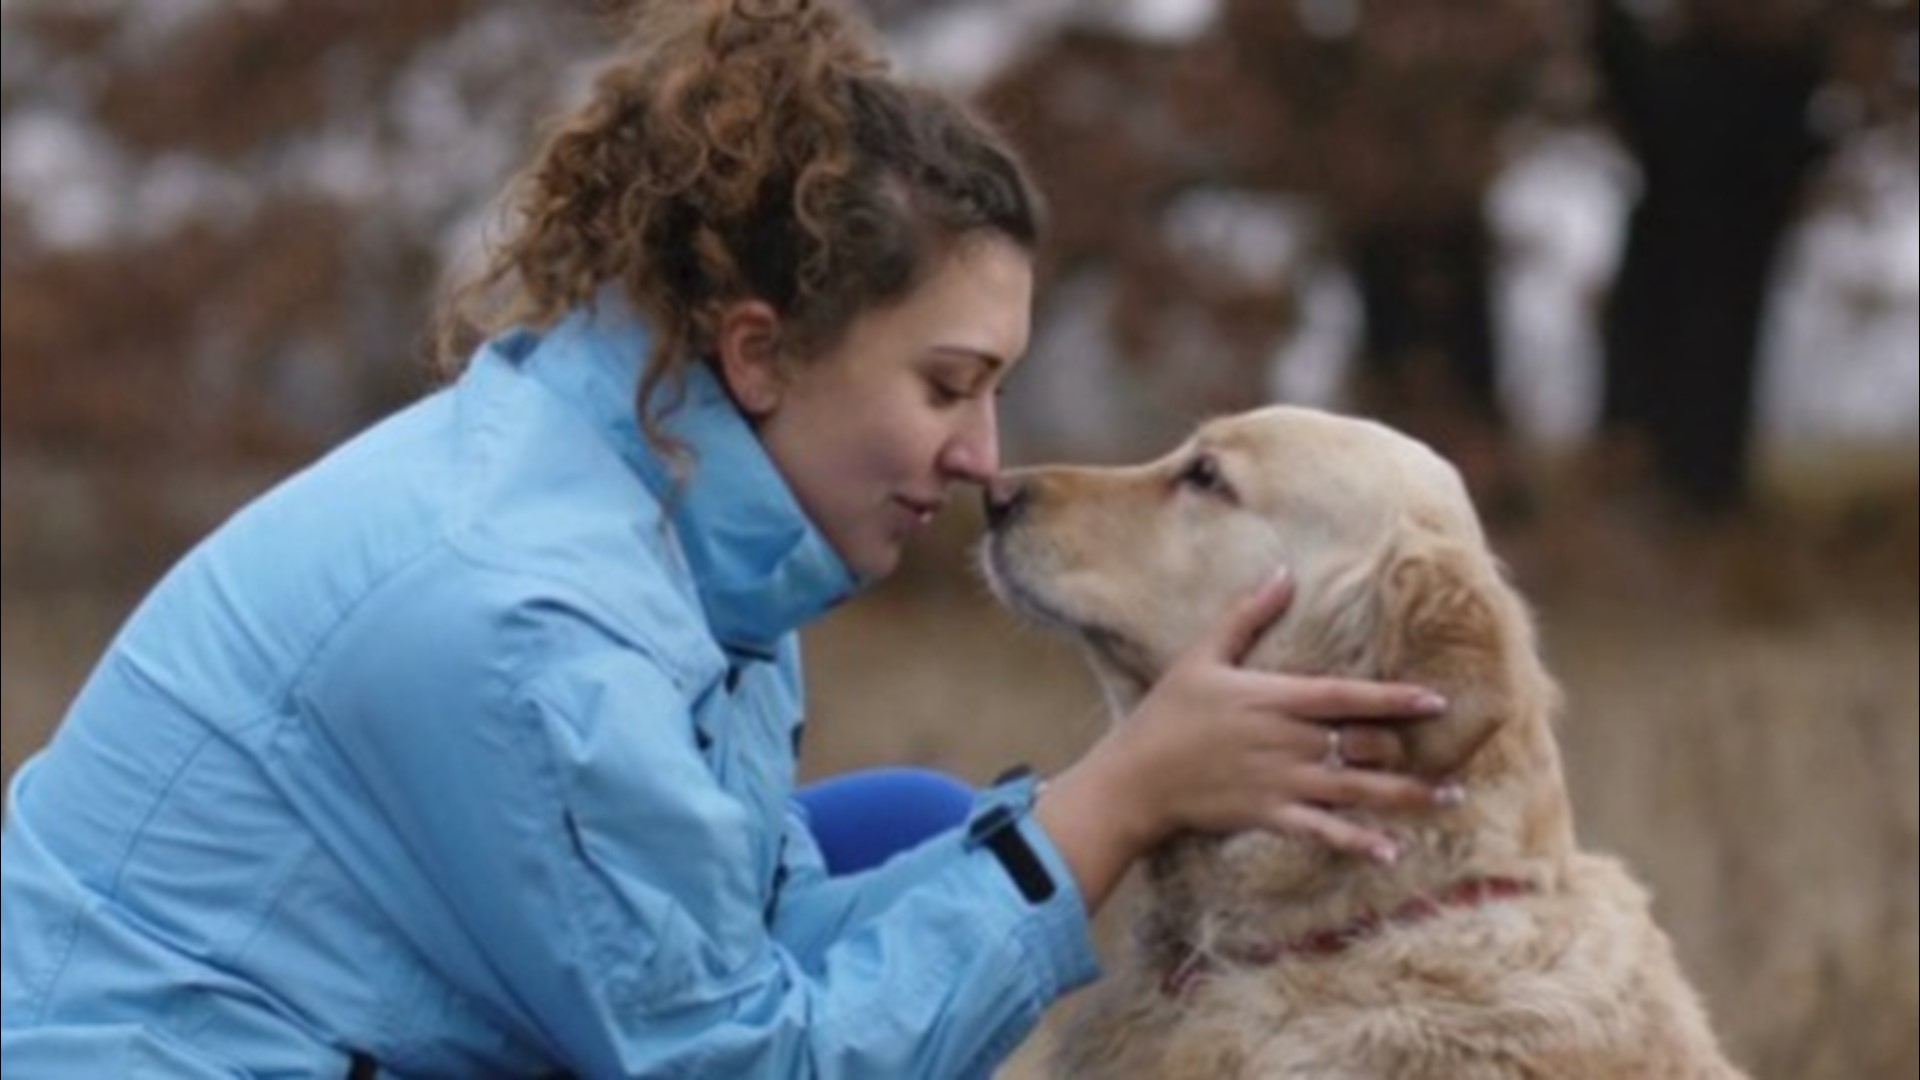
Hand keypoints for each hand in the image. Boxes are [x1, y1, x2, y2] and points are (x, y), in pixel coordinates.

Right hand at [1033, 567, 1454, 911]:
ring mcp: (1280, 782)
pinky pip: (1323, 832)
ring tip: (1449, 798)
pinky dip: (1358, 843)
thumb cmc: (1168, 713)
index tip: (1436, 700)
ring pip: (1356, 789)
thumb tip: (1284, 573)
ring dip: (1407, 796)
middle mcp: (1286, 741)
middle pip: (1362, 745)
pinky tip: (1392, 851)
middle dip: (1410, 751)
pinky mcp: (1269, 816)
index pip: (1346, 697)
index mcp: (1274, 699)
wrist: (1136, 778)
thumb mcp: (1203, 655)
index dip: (1394, 699)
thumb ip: (1247, 616)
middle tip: (1457, 755)